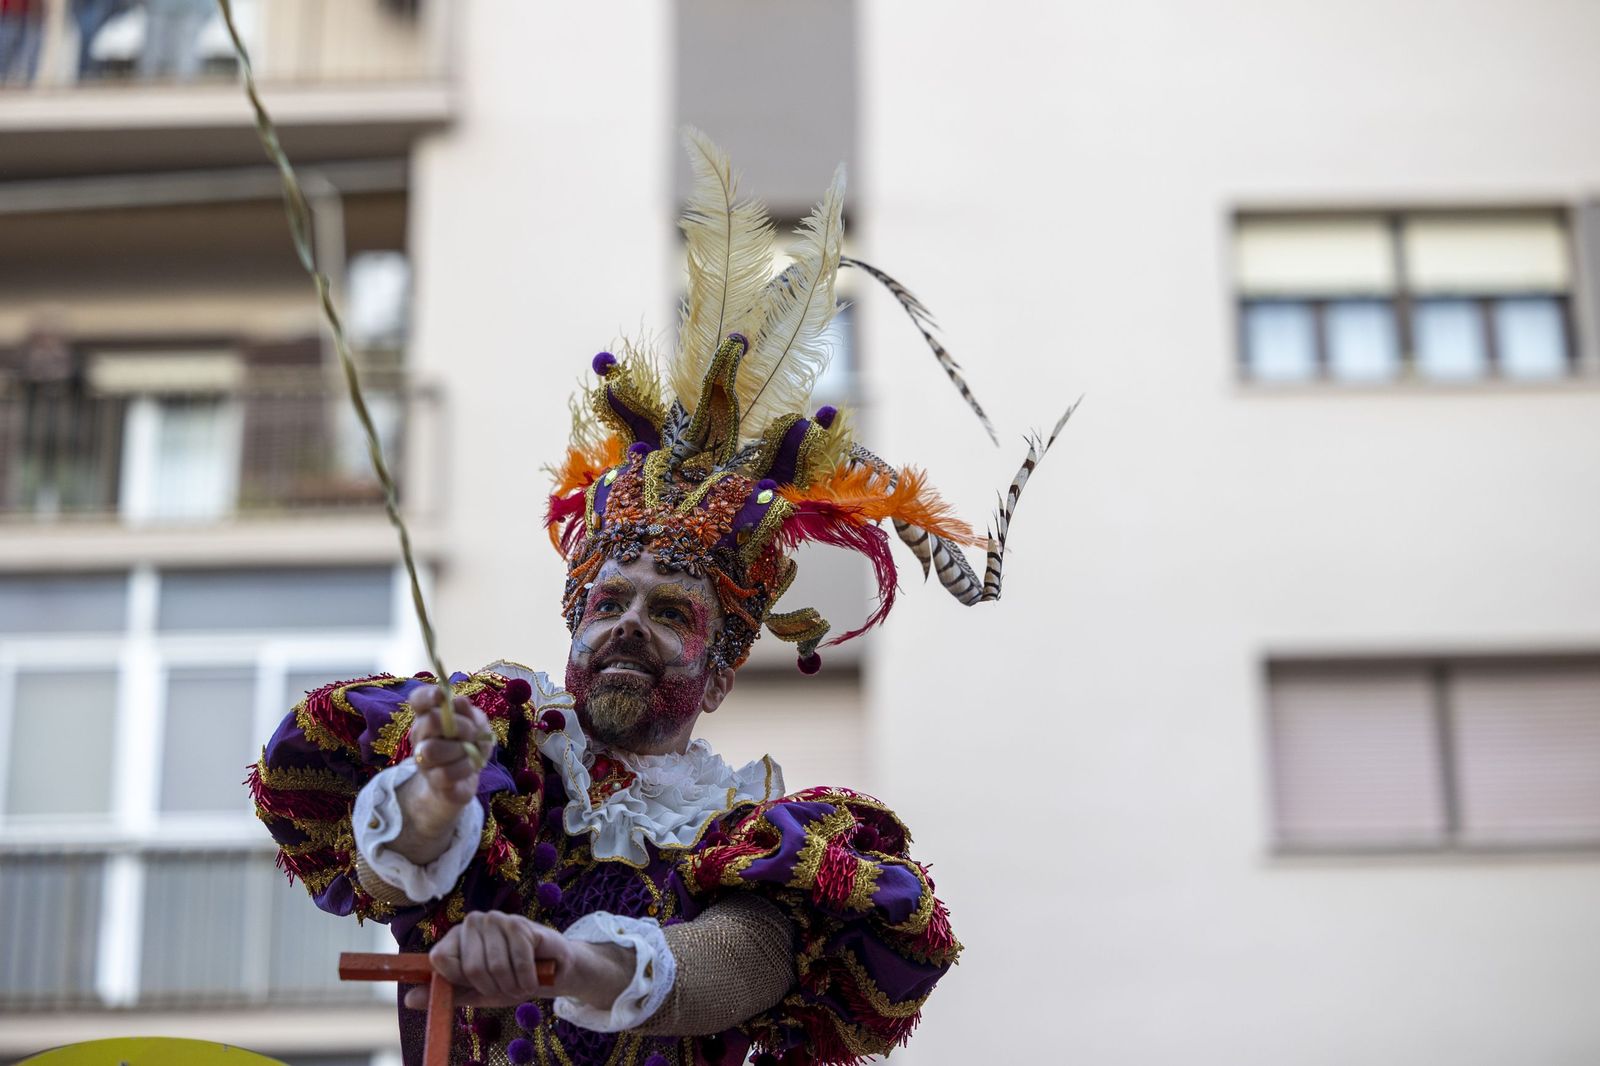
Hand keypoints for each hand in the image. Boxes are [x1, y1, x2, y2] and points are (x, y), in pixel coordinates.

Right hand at [390, 688, 494, 861]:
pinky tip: (471, 766)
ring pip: (432, 750)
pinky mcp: (433, 781)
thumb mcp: (476, 724)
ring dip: (461, 749)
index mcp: (429, 716)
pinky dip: (464, 768)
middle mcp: (421, 737)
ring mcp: (424, 760)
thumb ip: (469, 713)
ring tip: (471, 752)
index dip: (427, 695)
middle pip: (429, 722)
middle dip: (459, 726)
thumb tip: (459, 701)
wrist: (464, 780)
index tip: (441, 695)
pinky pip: (445, 773)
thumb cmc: (469, 744)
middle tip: (472, 733)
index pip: (418, 699)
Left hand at [401, 911, 633, 1010]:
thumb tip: (409, 999)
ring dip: (512, 986)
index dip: (459, 980)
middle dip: (492, 987)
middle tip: (506, 987)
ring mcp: (498, 919)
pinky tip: (533, 977)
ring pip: (495, 966)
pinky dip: (527, 979)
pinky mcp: (522, 923)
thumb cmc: (510, 980)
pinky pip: (518, 960)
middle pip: (470, 967)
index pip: (440, 959)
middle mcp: (473, 922)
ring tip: (520, 982)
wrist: (551, 973)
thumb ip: (445, 993)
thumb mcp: (474, 993)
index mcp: (456, 937)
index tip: (477, 984)